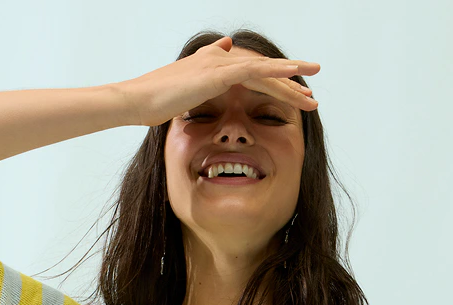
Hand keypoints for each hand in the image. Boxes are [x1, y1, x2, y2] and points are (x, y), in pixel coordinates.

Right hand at [117, 35, 319, 127]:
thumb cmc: (156, 100)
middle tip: (312, 97)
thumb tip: (221, 57)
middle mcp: (220, 58)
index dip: (273, 85)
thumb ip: (202, 78)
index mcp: (214, 64)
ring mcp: (220, 64)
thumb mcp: (185, 90)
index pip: (251, 74)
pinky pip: (255, 72)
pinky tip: (294, 77)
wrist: (139, 99)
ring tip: (313, 95)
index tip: (292, 98)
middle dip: (289, 85)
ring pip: (264, 72)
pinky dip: (276, 74)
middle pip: (263, 72)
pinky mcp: (218, 73)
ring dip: (292, 82)